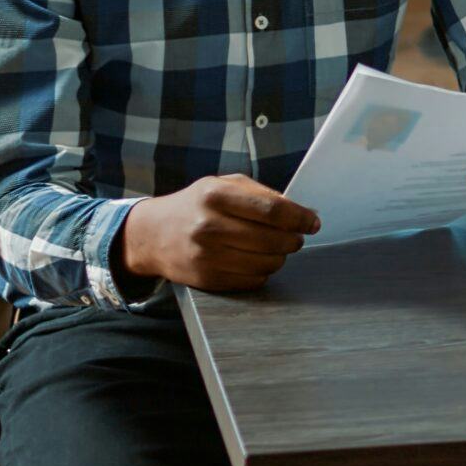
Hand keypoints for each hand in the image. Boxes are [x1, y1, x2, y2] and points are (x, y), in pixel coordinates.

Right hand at [117, 174, 320, 291]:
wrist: (152, 234)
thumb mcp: (224, 185)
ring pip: (267, 263)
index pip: (272, 210)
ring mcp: (206, 256)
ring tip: (275, 248)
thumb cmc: (196, 205)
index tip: (313, 222)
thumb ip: (263, 194)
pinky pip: (252, 280)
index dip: (300, 218)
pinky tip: (255, 260)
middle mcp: (208, 226)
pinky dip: (262, 272)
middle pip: (273, 239)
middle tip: (296, 237)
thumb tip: (304, 212)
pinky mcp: (207, 280)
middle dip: (294, 240)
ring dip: (280, 257)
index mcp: (215, 195)